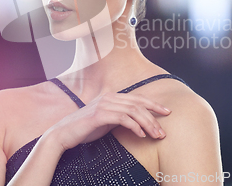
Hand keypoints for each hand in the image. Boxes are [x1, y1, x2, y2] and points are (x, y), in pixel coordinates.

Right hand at [46, 92, 171, 150]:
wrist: (63, 133)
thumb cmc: (85, 129)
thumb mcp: (106, 121)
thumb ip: (120, 117)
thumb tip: (138, 122)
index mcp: (112, 97)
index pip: (138, 98)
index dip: (154, 104)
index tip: (167, 112)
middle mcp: (109, 97)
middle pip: (138, 104)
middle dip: (154, 117)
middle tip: (163, 131)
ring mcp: (103, 105)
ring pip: (133, 111)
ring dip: (147, 123)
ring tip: (155, 135)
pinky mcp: (99, 115)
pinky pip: (122, 118)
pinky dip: (134, 126)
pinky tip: (140, 135)